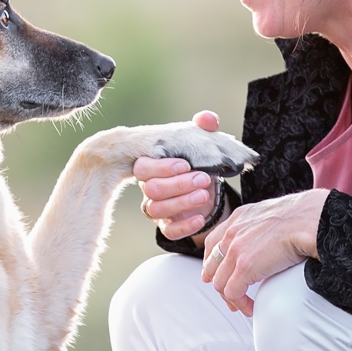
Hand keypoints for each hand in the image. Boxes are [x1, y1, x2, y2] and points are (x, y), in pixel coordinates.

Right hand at [133, 111, 224, 240]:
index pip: (143, 167)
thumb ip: (204, 129)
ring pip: (157, 209)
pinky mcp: (168, 225)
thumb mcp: (201, 144)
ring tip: (204, 195)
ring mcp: (157, 208)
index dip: (162, 167)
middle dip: (178, 184)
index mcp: (151, 166)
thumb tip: (208, 119)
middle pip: (151, 189)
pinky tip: (201, 218)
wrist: (206, 188)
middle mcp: (149, 188)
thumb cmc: (197, 162)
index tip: (186, 164)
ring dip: (182, 203)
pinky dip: (184, 226)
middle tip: (203, 178)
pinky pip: (169, 231)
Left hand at [201, 188, 328, 316]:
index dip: (212, 261)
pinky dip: (240, 304)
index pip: (213, 242)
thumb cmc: (303, 217)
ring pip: (220, 282)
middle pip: (212, 264)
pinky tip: (250, 308)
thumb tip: (268, 240)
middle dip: (217, 282)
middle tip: (228, 295)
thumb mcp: (273, 216)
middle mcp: (232, 232)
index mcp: (239, 218)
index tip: (215, 273)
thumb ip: (262, 228)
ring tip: (242, 306)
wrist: (309, 220)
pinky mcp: (244, 267)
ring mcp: (235, 250)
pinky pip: (233, 293)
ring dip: (231, 298)